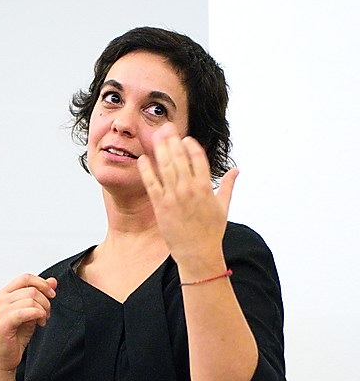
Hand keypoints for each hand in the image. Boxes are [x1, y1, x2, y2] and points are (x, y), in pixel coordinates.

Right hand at [0, 274, 57, 371]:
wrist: (6, 356)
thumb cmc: (16, 334)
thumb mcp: (32, 310)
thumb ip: (40, 294)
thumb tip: (53, 281)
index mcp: (4, 293)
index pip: (26, 278)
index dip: (42, 283)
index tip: (52, 294)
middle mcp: (0, 299)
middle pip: (31, 289)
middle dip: (45, 301)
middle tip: (47, 313)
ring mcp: (0, 310)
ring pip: (31, 299)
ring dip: (43, 310)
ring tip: (42, 319)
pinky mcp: (3, 322)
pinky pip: (26, 312)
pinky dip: (38, 315)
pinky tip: (40, 322)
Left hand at [137, 123, 237, 273]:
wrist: (197, 253)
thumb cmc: (211, 232)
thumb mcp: (224, 207)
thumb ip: (229, 186)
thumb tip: (237, 170)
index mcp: (206, 187)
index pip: (198, 158)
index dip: (191, 146)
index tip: (185, 138)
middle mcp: (189, 189)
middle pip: (180, 158)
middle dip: (172, 140)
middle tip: (166, 127)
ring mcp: (174, 197)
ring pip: (166, 167)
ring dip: (160, 149)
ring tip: (155, 136)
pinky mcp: (161, 206)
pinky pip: (152, 184)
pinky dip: (146, 170)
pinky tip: (143, 159)